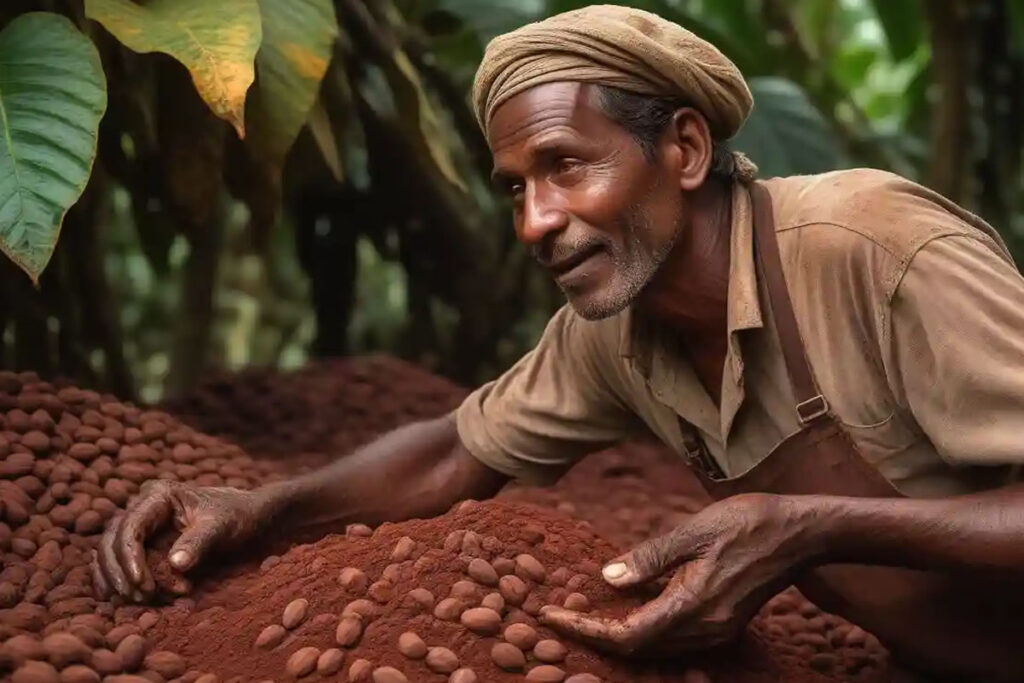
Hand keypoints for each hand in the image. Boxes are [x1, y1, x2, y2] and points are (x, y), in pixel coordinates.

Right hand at [91, 480, 271, 601]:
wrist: (248, 515)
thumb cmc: (238, 515)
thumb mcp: (223, 526)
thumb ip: (199, 542)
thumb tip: (175, 564)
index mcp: (159, 495)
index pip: (131, 527)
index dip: (129, 558)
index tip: (141, 585)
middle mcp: (143, 506)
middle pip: (112, 541)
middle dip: (122, 572)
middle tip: (142, 597)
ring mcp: (140, 523)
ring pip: (110, 553)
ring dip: (120, 579)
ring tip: (142, 599)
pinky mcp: (143, 541)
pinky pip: (118, 561)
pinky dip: (120, 580)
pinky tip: (124, 598)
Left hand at [540, 493, 816, 655]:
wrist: (800, 533)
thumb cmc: (748, 522)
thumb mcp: (694, 531)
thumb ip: (649, 558)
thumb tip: (607, 578)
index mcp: (693, 606)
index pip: (627, 636)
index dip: (586, 629)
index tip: (552, 614)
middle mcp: (705, 629)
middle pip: (637, 649)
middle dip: (593, 635)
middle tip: (558, 615)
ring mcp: (716, 631)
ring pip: (655, 648)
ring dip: (617, 635)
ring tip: (582, 612)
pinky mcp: (722, 624)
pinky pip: (673, 638)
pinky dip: (643, 628)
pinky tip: (626, 606)